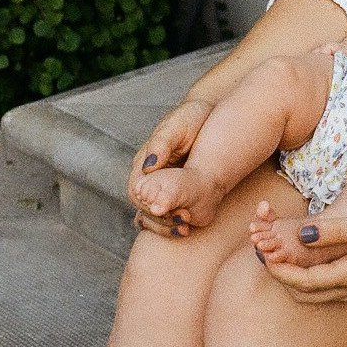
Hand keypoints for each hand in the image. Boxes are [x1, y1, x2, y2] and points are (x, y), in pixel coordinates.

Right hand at [128, 97, 211, 234]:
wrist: (210, 117)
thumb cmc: (191, 118)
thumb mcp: (177, 126)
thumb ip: (161, 143)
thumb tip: (149, 165)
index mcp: (145, 162)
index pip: (136, 190)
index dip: (147, 203)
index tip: (165, 209)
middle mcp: (150, 178)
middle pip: (144, 208)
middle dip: (159, 219)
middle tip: (180, 223)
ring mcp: (163, 187)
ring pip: (155, 215)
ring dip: (166, 225)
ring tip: (184, 229)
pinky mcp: (178, 194)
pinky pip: (170, 214)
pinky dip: (174, 224)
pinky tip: (187, 229)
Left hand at [264, 205, 346, 303]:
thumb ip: (337, 229)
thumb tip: (302, 234)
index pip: (304, 282)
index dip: (280, 269)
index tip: (262, 254)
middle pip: (305, 294)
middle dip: (281, 276)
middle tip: (264, 254)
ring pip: (315, 294)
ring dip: (293, 279)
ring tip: (278, 255)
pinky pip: (327, 289)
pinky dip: (308, 278)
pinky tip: (305, 259)